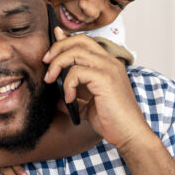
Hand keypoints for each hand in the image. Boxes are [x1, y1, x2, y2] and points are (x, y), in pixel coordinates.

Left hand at [42, 31, 152, 151]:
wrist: (129, 134)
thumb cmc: (113, 121)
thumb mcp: (89, 107)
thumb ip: (75, 98)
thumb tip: (58, 100)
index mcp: (107, 65)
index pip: (84, 42)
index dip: (65, 41)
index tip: (50, 50)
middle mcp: (110, 62)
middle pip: (79, 40)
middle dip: (57, 48)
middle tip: (46, 63)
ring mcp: (108, 68)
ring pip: (75, 52)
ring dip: (57, 64)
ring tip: (51, 80)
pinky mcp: (105, 79)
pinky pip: (77, 71)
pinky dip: (68, 84)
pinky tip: (69, 98)